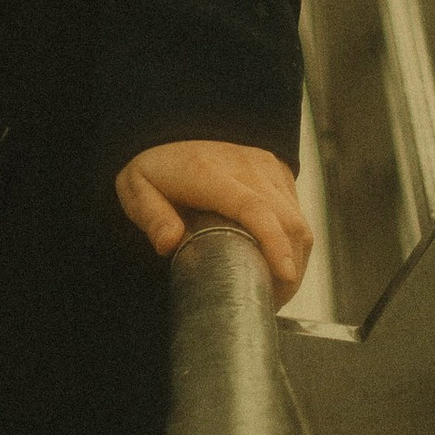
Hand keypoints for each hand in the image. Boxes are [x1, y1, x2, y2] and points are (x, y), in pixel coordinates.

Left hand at [115, 141, 312, 306]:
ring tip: (275, 290)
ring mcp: (265, 167)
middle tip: (270, 302)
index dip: (273, 243)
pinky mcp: (277, 171)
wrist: (173, 133)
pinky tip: (279, 266)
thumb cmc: (157, 169)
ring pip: (297, 220)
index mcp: (209, 173)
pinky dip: (295, 244)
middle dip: (289, 268)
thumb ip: (151, 216)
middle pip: (286, 220)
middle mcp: (245, 166)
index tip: (284, 277)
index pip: (253, 207)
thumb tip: (170, 244)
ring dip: (295, 260)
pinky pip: (297, 212)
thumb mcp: (137, 189)